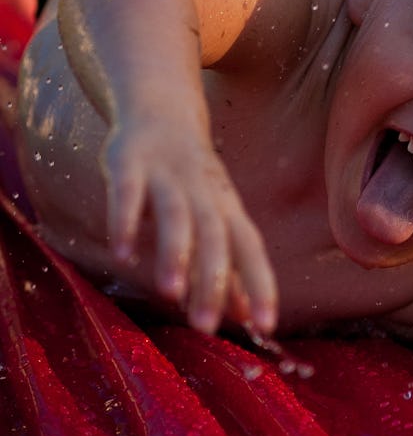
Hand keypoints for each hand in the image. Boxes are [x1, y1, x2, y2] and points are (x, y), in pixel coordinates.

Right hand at [101, 119, 276, 335]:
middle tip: (206, 327)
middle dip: (213, 281)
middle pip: (215, 236)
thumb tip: (247, 317)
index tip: (266, 328)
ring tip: (170, 293)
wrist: (162, 108)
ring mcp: (167, 175)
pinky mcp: (130, 163)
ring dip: (175, 253)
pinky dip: (126, 222)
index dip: (261, 285)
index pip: (251, 249)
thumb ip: (228, 267)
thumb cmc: (193, 178)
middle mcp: (203, 192)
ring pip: (176, 215)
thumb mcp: (215, 217)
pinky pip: (128, 194)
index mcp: (227, 208)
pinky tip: (123, 254)